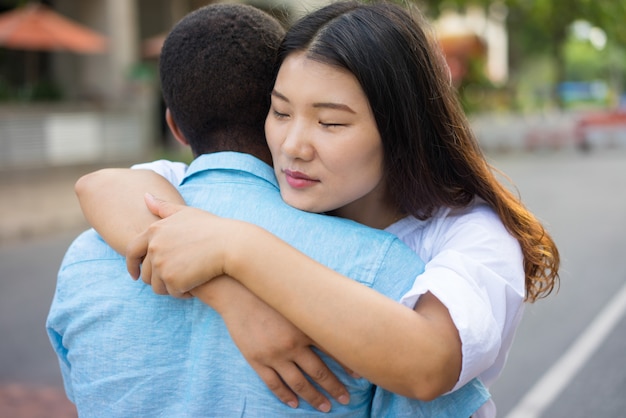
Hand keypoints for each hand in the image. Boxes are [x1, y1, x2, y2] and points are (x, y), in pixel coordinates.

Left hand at [126, 194, 228, 296]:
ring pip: (157, 286)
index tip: (135, 274)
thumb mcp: (186, 212)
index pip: (132, 251)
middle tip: (172, 282)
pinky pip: (172, 293)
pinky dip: (182, 293)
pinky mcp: (172, 280)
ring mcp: (161, 264)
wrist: (229, 244)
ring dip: (170, 288)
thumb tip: (145, 196)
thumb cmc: (211, 228)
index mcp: (154, 231)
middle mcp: (154, 248)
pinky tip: (194, 287)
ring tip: (186, 284)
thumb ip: (163, 207)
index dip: (132, 265)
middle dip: (157, 280)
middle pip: (145, 273)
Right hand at [193, 279, 349, 411]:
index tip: (360, 377)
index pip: (333, 351)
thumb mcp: (295, 299)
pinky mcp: (256, 360)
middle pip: (319, 372)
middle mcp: (292, 344)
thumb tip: (335, 312)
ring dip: (314, 397)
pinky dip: (285, 396)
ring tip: (325, 407)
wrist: (237, 291)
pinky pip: (274, 383)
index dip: (347, 365)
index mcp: (305, 327)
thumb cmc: (269, 291)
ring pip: (298, 383)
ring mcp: (274, 354)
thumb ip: (314, 308)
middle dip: (335, 388)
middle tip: (346, 400)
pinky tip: (295, 404)